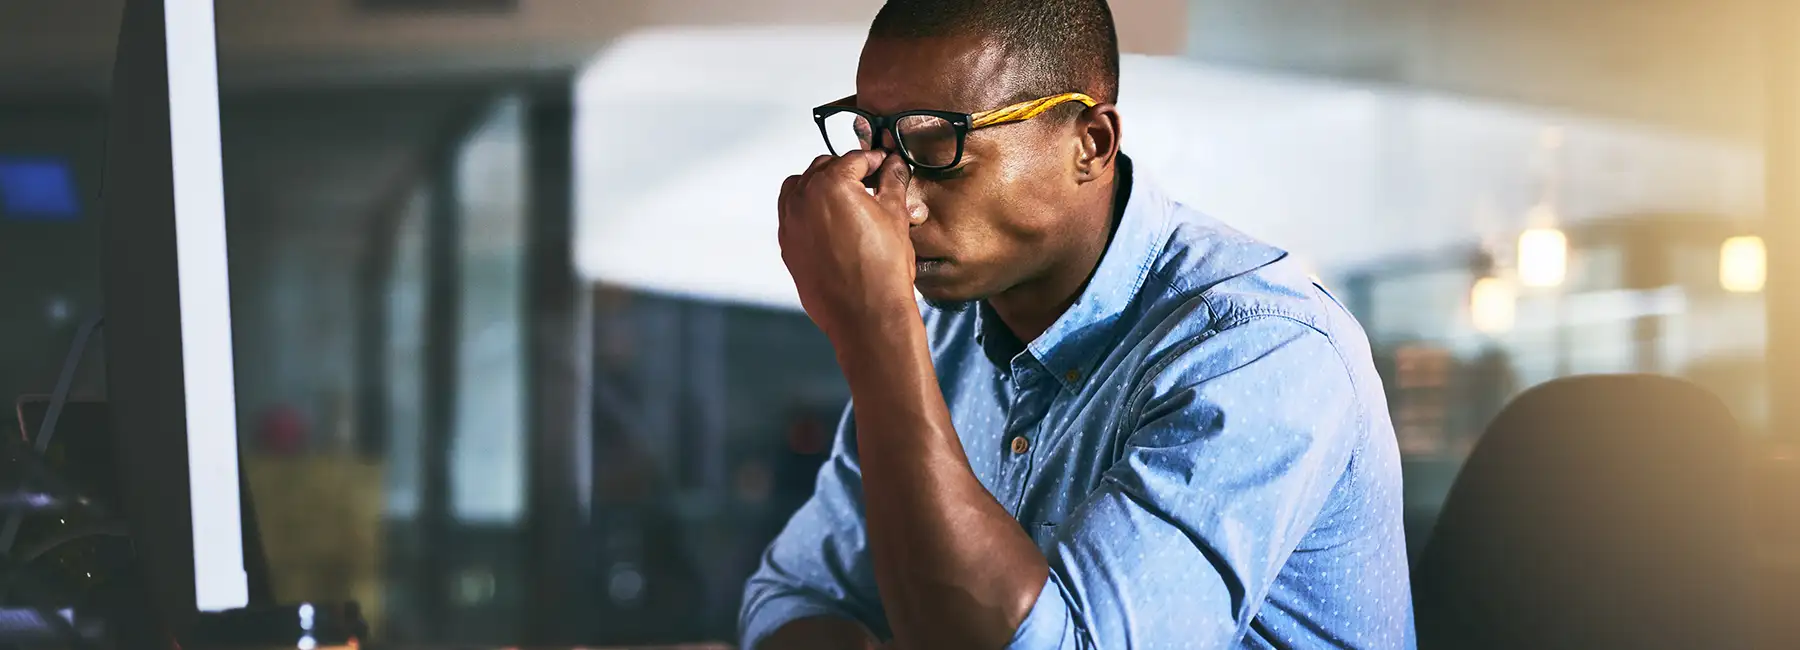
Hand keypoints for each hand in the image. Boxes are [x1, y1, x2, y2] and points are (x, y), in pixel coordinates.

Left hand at [778, 150, 917, 341]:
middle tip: (870, 182)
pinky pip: (793, 215)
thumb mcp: (895, 216)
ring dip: (822, 186)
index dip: (874, 160)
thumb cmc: (882, 270)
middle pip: (824, 168)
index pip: (854, 159)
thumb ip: (892, 183)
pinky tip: (831, 223)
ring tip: (847, 201)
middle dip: (847, 171)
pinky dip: (808, 211)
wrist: (866, 315)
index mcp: (831, 184)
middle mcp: (803, 199)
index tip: (884, 165)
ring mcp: (790, 223)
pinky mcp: (787, 246)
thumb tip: (894, 166)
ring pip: (801, 188)